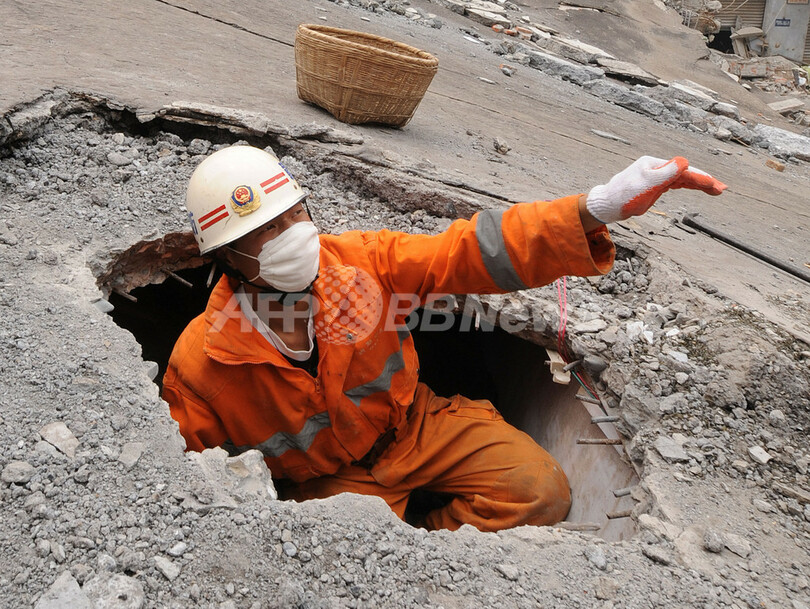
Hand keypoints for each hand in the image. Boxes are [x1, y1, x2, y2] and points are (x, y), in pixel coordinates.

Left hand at [585, 156, 726, 224]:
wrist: (608, 204)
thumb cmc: (624, 195)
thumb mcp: (645, 185)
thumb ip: (664, 174)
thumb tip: (683, 161)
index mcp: (655, 164)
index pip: (682, 171)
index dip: (699, 178)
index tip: (714, 186)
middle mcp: (657, 167)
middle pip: (686, 172)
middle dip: (705, 180)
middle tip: (722, 188)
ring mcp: (657, 176)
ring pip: (683, 178)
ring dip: (700, 183)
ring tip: (717, 189)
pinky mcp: (655, 185)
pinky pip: (676, 184)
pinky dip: (689, 185)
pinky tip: (700, 187)